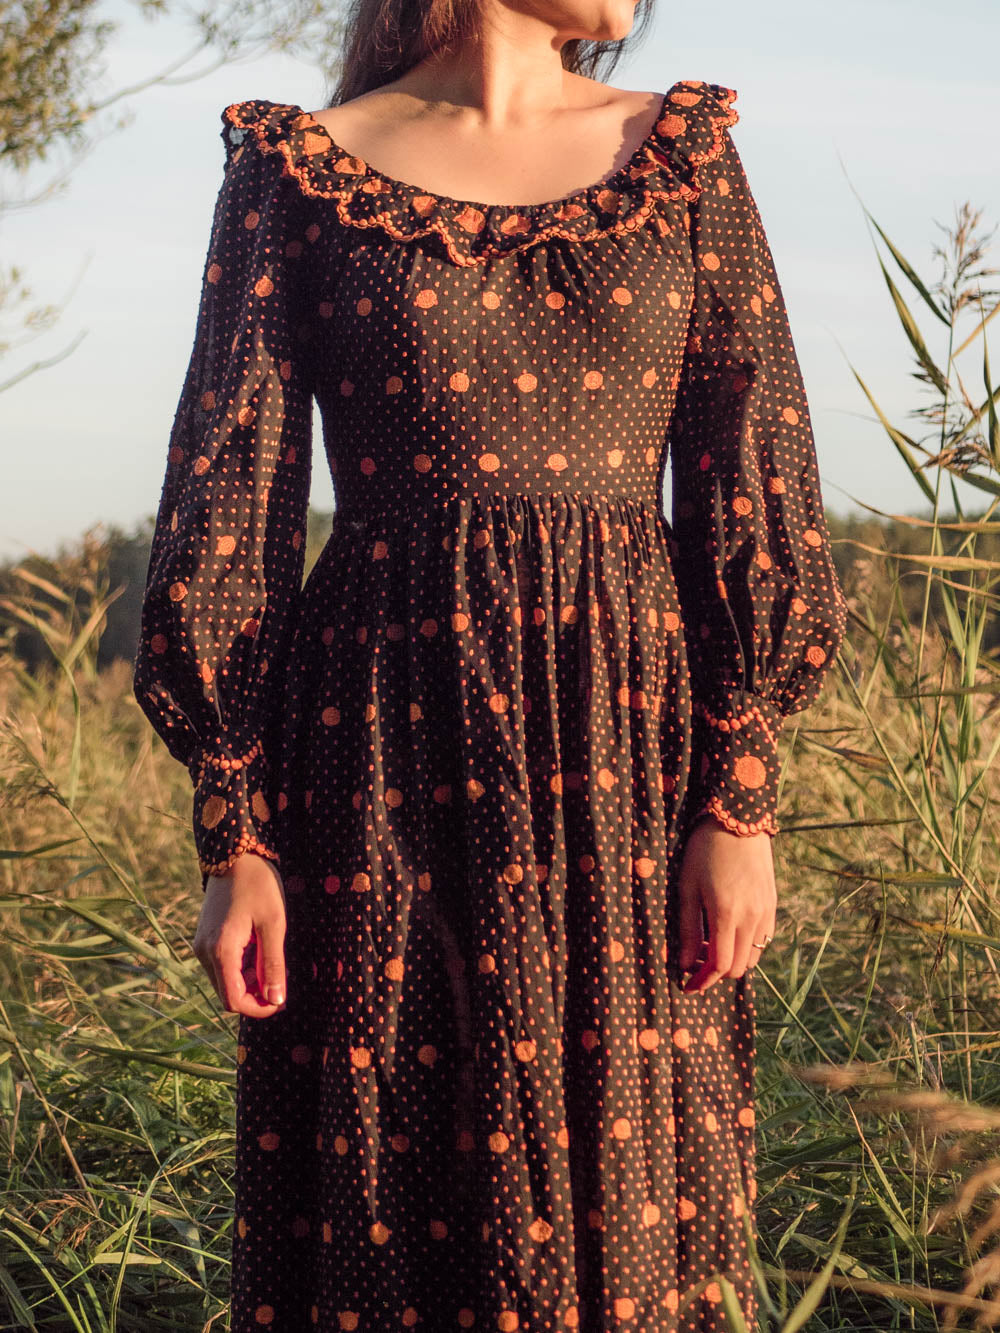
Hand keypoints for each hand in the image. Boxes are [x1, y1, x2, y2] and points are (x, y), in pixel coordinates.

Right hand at [194, 852, 287, 1017]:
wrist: (234, 855)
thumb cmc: (258, 884)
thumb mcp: (274, 923)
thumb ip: (274, 963)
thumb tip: (276, 999)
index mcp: (222, 950)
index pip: (234, 1000)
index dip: (258, 1008)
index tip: (280, 1001)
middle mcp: (205, 953)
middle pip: (227, 995)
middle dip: (255, 995)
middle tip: (280, 980)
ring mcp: (201, 946)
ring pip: (224, 982)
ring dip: (249, 982)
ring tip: (271, 958)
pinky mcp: (204, 939)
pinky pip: (221, 967)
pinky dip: (240, 968)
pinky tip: (258, 950)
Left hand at [676, 815, 776, 992]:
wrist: (739, 820)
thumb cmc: (704, 851)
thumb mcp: (687, 888)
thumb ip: (687, 929)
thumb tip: (684, 964)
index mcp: (727, 914)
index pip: (719, 965)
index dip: (702, 981)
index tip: (686, 985)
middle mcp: (752, 918)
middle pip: (738, 968)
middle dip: (715, 972)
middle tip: (694, 960)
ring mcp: (766, 912)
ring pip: (752, 956)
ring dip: (732, 959)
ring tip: (710, 943)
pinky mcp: (773, 905)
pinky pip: (762, 940)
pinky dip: (745, 946)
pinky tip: (728, 930)